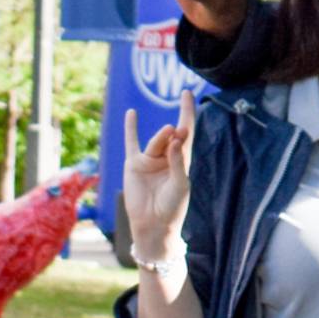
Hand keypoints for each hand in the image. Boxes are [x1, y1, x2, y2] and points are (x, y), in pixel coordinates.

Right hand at [119, 100, 192, 268]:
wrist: (153, 224)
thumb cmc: (172, 207)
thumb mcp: (179, 184)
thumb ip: (178, 161)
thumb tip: (176, 137)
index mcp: (182, 160)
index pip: (186, 132)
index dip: (187, 113)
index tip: (187, 93)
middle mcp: (166, 157)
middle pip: (171, 137)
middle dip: (174, 133)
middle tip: (176, 132)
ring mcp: (149, 159)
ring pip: (155, 142)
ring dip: (160, 137)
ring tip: (168, 133)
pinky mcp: (134, 165)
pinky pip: (131, 143)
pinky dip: (131, 129)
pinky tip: (131, 114)